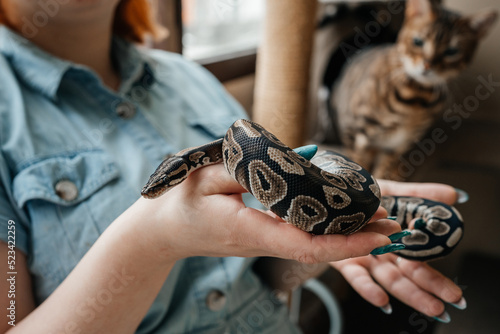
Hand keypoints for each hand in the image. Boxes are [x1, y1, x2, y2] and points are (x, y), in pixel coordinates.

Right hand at [136, 163, 401, 263]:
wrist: (162, 232)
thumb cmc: (180, 203)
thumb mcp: (206, 176)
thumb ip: (248, 165)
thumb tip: (302, 154)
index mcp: (250, 231)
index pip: (307, 245)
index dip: (346, 243)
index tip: (379, 236)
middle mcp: (262, 243)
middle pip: (319, 251)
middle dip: (359, 242)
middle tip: (394, 225)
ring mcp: (264, 244)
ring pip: (313, 248)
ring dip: (348, 238)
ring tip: (380, 221)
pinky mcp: (263, 238)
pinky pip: (301, 240)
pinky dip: (328, 233)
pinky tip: (344, 219)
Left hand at [330, 180, 465, 321]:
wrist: (329, 191)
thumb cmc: (361, 194)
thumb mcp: (392, 191)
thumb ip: (420, 195)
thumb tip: (455, 195)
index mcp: (396, 242)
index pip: (421, 265)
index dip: (437, 280)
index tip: (456, 295)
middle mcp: (381, 254)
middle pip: (409, 276)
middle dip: (431, 290)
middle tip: (453, 302)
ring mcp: (363, 259)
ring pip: (389, 280)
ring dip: (410, 294)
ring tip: (431, 307)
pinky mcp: (342, 260)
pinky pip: (356, 276)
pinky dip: (369, 288)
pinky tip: (382, 301)